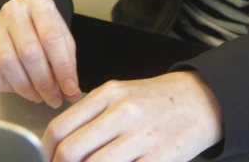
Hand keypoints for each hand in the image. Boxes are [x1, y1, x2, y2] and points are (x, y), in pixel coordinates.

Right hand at [0, 0, 80, 107]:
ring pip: (8, 63)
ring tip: (39, 96)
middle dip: (44, 83)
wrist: (16, 18)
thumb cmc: (41, 28)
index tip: (70, 89)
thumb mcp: (60, 35)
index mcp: (39, 3)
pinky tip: (16, 88)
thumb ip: (67, 61)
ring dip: (26, 88)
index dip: (63, 68)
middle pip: (29, 53)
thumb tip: (72, 92)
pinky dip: (2, 85)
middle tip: (54, 99)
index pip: (52, 38)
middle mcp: (14, 11)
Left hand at [42, 71, 224, 161]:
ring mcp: (142, 136)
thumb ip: (93, 116)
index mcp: (110, 93)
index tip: (50, 160)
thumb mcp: (123, 95)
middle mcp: (123, 112)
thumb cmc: (158, 100)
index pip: (61, 127)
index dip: (47, 153)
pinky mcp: (159, 157)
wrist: (202, 100)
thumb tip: (61, 147)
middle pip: (71, 151)